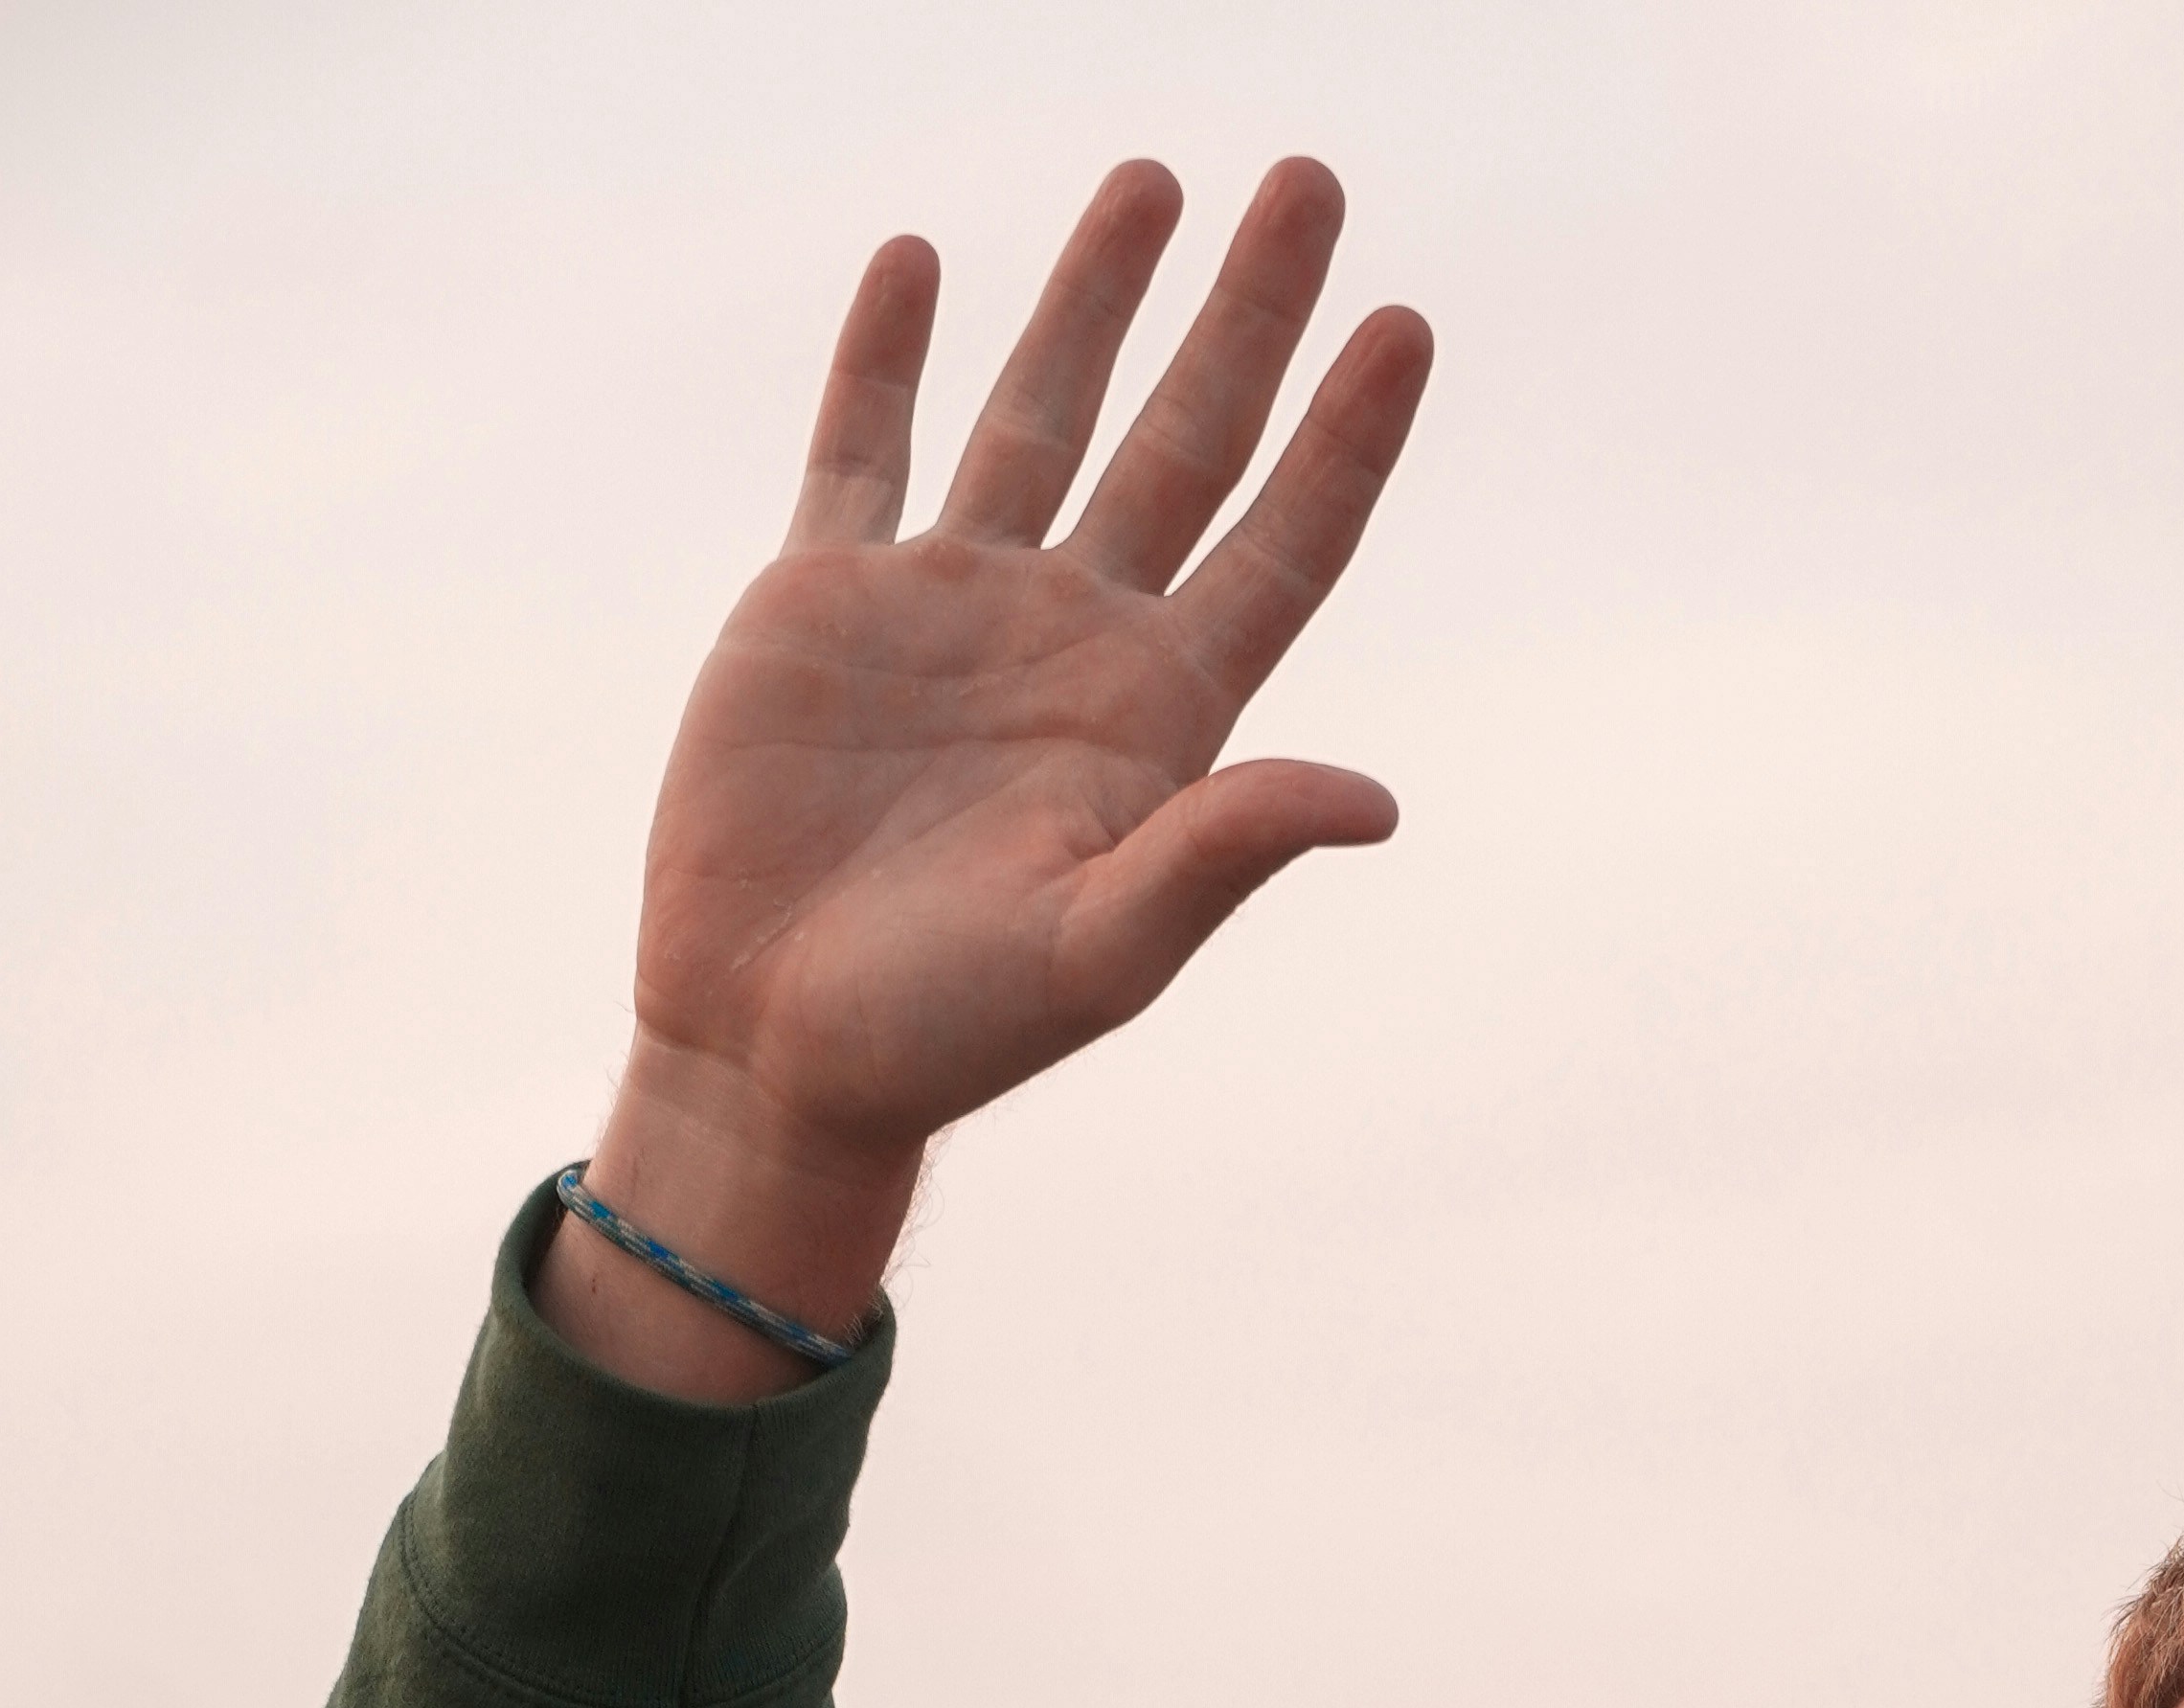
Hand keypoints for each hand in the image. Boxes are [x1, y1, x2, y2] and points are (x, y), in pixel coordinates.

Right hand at [551, 160, 1430, 1384]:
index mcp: (1158, 720)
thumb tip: (1376, 802)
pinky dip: (885, 353)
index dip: (1346, 439)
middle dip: (1248, 314)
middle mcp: (1071, 641)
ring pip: (1041, 410)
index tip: (1407, 323)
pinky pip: (863, 446)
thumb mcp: (1103, 950)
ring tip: (1154, 180)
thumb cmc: (949, 1033)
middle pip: (1187, 440)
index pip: (1281, 545)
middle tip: (1312, 183)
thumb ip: (1225, 855)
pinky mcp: (824, 598)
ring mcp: (951, 608)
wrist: (775, 1052)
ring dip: (1098, 296)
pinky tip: (923, 261)